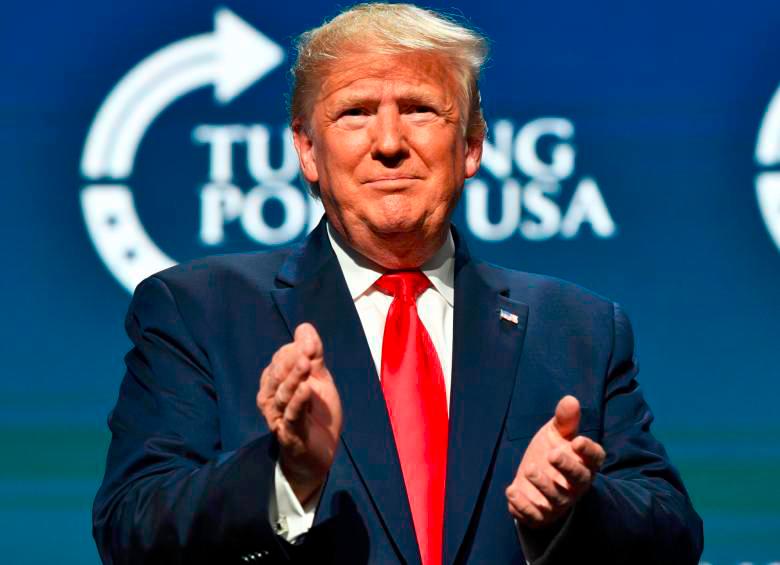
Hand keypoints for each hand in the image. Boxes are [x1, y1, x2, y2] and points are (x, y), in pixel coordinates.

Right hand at [257, 323, 342, 503]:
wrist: (320, 452)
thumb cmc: (315, 413)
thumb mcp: (318, 380)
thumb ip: (312, 355)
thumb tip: (304, 327)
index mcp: (276, 382)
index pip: (281, 359)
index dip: (296, 350)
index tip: (312, 343)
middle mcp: (271, 398)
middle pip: (278, 374)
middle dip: (293, 360)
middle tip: (310, 348)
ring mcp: (279, 417)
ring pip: (283, 394)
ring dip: (294, 377)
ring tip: (307, 363)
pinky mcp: (289, 434)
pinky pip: (291, 415)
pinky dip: (298, 401)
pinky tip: (306, 389)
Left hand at [506, 395, 605, 528]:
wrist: (535, 482)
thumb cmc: (552, 452)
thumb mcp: (557, 434)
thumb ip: (565, 420)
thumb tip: (570, 399)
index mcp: (584, 463)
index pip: (595, 458)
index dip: (588, 451)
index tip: (577, 441)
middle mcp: (575, 485)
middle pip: (578, 480)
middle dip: (567, 467)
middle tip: (552, 454)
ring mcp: (558, 502)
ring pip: (556, 498)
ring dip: (542, 484)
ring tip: (529, 469)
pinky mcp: (540, 515)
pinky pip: (534, 516)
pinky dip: (522, 506)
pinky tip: (511, 490)